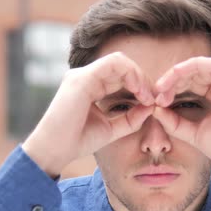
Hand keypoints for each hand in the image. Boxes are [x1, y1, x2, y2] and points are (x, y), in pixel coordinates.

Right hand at [22, 52, 153, 177]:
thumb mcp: (112, 129)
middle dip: (143, 79)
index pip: (121, 75)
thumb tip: (152, 107)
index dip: (140, 85)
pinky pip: (113, 64)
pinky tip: (139, 92)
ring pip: (119, 61)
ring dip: (139, 76)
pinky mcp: (82, 78)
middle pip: (123, 66)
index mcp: (91, 86)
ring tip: (147, 96)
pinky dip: (131, 74)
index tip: (152, 103)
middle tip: (154, 98)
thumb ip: (131, 118)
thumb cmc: (78, 141)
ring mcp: (82, 75)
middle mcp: (85, 77)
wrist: (56, 150)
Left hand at [152, 56, 210, 171]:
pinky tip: (176, 81)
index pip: (189, 79)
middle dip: (170, 80)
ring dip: (177, 74)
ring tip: (163, 89)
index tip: (155, 101)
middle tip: (156, 96)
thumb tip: (154, 108)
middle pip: (192, 71)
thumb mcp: (193, 133)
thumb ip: (174, 122)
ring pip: (199, 65)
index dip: (169, 86)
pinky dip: (191, 69)